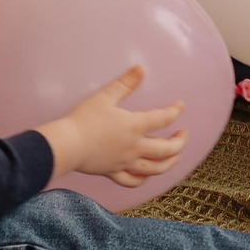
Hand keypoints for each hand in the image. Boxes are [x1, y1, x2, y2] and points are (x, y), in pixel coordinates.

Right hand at [35, 63, 187, 188]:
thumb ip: (125, 83)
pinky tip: (146, 175)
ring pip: (155, 168)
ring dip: (169, 163)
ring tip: (176, 157)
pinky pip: (132, 181)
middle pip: (167, 149)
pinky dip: (143, 180)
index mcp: (135, 126)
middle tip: (183, 134)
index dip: (175, 111)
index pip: (163, 119)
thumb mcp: (105, 97)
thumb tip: (141, 68)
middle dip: (180, 142)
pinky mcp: (113, 172)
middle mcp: (134, 147)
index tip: (180, 106)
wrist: (66, 145)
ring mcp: (125, 162)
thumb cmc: (84, 119)